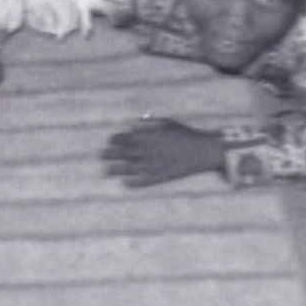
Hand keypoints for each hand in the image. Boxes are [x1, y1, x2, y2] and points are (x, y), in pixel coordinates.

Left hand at [101, 117, 224, 186]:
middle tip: (100, 156)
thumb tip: (132, 124)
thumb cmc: (185, 133)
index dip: (115, 140)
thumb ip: (148, 123)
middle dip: (111, 154)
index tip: (109, 142)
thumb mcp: (166, 123)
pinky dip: (135, 182)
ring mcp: (156, 164)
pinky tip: (125, 183)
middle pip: (125, 153)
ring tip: (106, 171)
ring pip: (132, 168)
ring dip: (117, 169)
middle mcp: (150, 150)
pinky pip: (146, 181)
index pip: (126, 138)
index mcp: (150, 136)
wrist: (205, 150)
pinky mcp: (164, 176)